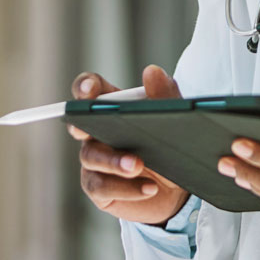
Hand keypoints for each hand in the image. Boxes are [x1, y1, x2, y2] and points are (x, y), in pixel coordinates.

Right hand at [70, 65, 190, 226]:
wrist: (180, 187)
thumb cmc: (171, 145)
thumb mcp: (175, 119)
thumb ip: (165, 95)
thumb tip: (152, 71)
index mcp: (112, 107)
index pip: (90, 90)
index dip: (85, 87)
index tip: (90, 90)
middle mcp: (97, 132)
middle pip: (79, 124)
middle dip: (83, 125)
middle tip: (94, 127)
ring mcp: (95, 160)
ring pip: (92, 156)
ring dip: (114, 160)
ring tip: (137, 164)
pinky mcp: (99, 188)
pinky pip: (102, 186)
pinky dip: (126, 188)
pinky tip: (149, 187)